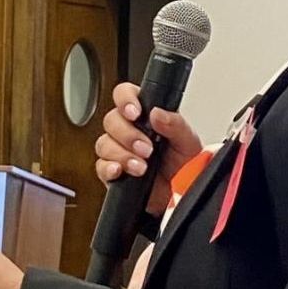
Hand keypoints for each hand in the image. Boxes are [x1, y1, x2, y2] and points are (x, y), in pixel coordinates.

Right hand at [94, 82, 202, 214]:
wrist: (181, 194)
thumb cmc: (184, 164)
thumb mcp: (187, 140)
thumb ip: (175, 123)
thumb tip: (157, 113)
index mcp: (144, 115)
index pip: (125, 94)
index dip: (125, 100)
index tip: (135, 112)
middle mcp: (128, 130)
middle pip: (111, 120)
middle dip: (128, 134)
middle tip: (146, 148)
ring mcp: (118, 150)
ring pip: (104, 143)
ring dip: (122, 154)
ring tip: (142, 166)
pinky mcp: (112, 172)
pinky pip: (100, 166)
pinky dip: (109, 168)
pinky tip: (120, 171)